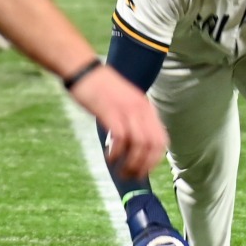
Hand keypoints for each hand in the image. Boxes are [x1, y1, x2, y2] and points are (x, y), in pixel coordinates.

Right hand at [70, 65, 166, 180]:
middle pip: (152, 145)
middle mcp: (141, 109)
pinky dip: (117, 153)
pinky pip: (121, 138)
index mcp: (146, 108)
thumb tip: (133, 145)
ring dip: (131, 163)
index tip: (143, 171)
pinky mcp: (111, 111)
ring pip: (139, 145)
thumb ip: (132, 119)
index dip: (154, 160)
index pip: (161, 140)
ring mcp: (126, 109)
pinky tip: (110, 158)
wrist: (84, 70)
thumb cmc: (100, 88)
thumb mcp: (124, 102)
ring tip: (120, 171)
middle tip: (130, 176)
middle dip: (143, 166)